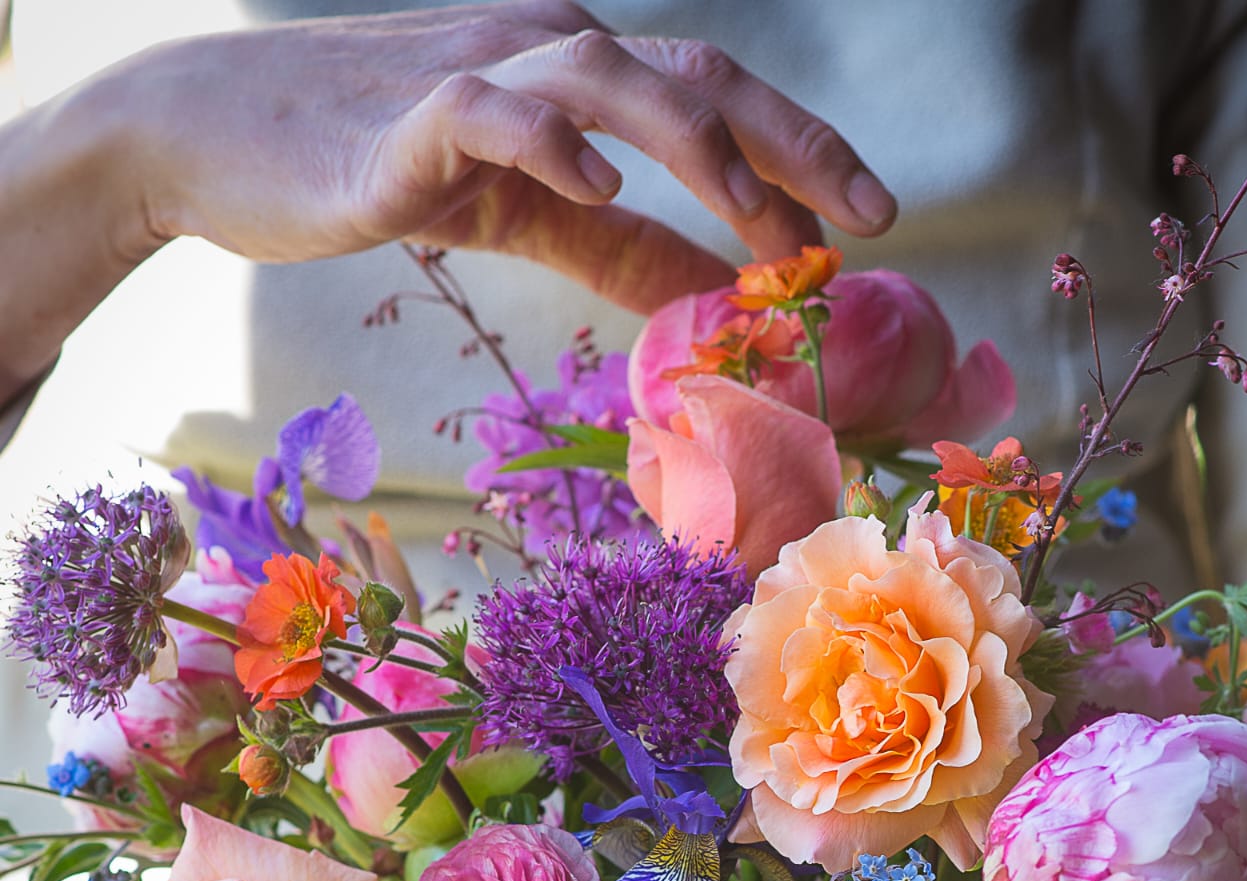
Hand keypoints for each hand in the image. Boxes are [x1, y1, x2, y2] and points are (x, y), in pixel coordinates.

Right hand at [112, 1, 894, 310]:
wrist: (216, 134)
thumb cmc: (381, 165)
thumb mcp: (526, 219)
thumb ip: (618, 253)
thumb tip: (710, 302)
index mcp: (583, 79)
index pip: (716, 105)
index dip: (799, 157)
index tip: (865, 224)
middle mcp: (547, 52)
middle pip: (696, 77)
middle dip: (793, 145)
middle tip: (869, 218)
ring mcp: (479, 73)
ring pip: (610, 78)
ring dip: (695, 145)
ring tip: (757, 216)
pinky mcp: (407, 117)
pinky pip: (491, 109)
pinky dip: (549, 141)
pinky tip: (596, 185)